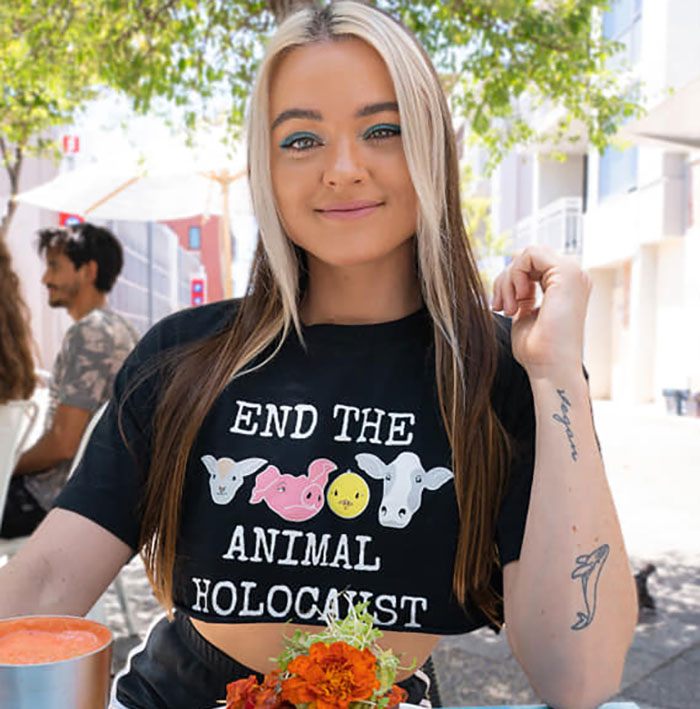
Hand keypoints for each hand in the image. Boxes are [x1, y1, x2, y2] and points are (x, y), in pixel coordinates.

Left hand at [491, 246, 591, 377]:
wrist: (550, 369)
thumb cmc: (537, 350)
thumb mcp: (525, 313)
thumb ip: (522, 293)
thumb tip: (509, 276)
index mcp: (564, 286)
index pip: (531, 264)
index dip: (510, 281)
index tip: (501, 307)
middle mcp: (573, 277)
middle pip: (527, 257)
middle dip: (506, 279)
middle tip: (501, 307)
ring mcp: (574, 274)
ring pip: (527, 254)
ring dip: (508, 279)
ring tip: (509, 308)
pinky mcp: (567, 273)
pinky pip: (531, 254)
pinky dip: (515, 274)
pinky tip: (518, 299)